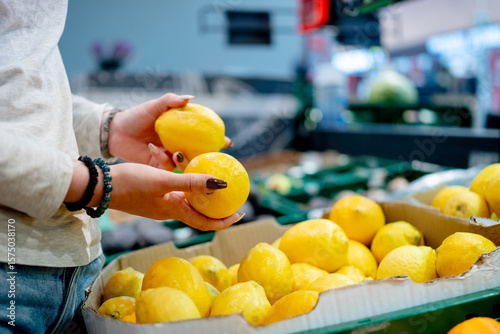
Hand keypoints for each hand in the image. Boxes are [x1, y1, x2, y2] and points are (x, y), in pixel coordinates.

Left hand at [107, 93, 231, 170]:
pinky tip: (152, 149)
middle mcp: (179, 145)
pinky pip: (167, 167)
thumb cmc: (135, 117)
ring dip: (185, 160)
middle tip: (213, 156)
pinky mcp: (158, 167)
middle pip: (200, 154)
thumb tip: (190, 98)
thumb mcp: (153, 106)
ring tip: (177, 153)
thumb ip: (170, 101)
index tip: (227, 142)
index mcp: (181, 131)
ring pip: (186, 164)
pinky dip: (162, 159)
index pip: (204, 136)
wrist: (116, 132)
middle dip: (210, 158)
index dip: (217, 140)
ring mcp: (170, 157)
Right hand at [107, 163, 242, 229]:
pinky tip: (189, 171)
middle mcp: (168, 210)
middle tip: (232, 197)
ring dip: (203, 196)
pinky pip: (176, 192)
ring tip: (215, 182)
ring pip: (188, 202)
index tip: (241, 213)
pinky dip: (188, 186)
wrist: (98, 185)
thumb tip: (221, 185)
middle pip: (199, 214)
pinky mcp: (152, 195)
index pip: (205, 223)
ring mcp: (159, 203)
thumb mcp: (163, 180)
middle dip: (217, 209)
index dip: (224, 221)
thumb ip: (191, 182)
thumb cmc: (129, 183)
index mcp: (173, 211)